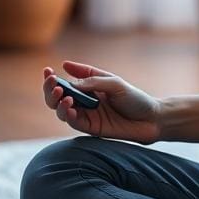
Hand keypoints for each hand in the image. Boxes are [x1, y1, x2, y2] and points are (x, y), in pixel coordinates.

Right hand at [42, 61, 161, 144]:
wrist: (151, 119)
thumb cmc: (135, 98)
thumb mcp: (115, 84)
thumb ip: (92, 82)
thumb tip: (69, 81)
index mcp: (90, 85)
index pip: (68, 80)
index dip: (55, 77)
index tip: (47, 71)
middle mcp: (85, 100)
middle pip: (59, 97)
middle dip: (50, 90)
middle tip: (52, 84)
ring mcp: (87, 114)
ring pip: (62, 110)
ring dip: (58, 103)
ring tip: (63, 96)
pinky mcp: (91, 128)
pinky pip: (74, 123)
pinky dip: (68, 116)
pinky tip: (69, 108)